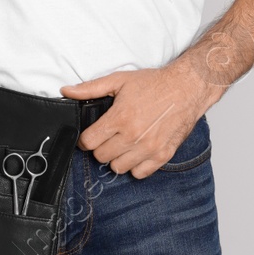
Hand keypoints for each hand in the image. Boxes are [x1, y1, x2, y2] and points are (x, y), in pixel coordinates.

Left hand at [60, 62, 221, 178]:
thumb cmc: (154, 84)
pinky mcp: (162, 155)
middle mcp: (133, 136)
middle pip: (101, 157)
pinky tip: (136, 151)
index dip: (86, 138)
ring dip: (117, 157)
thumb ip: (91, 88)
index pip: (89, 142)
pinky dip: (135, 165)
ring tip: (123, 143)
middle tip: (108, 136)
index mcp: (120, 118)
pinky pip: (139, 173)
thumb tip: (67, 91)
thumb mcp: (119, 80)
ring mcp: (148, 148)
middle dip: (100, 147)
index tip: (91, 135)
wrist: (186, 88)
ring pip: (118, 168)